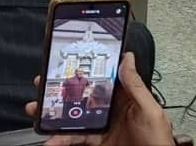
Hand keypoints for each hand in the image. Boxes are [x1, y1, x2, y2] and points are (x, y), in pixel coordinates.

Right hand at [24, 53, 173, 145]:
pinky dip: (59, 139)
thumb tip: (127, 59)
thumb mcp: (150, 111)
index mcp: (123, 98)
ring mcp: (100, 127)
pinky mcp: (95, 142)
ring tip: (37, 112)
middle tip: (42, 86)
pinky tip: (51, 140)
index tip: (63, 65)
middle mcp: (109, 110)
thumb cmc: (158, 143)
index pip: (99, 79)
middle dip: (58, 91)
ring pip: (70, 117)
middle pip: (79, 96)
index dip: (81, 71)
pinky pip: (73, 139)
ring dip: (51, 115)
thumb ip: (136, 87)